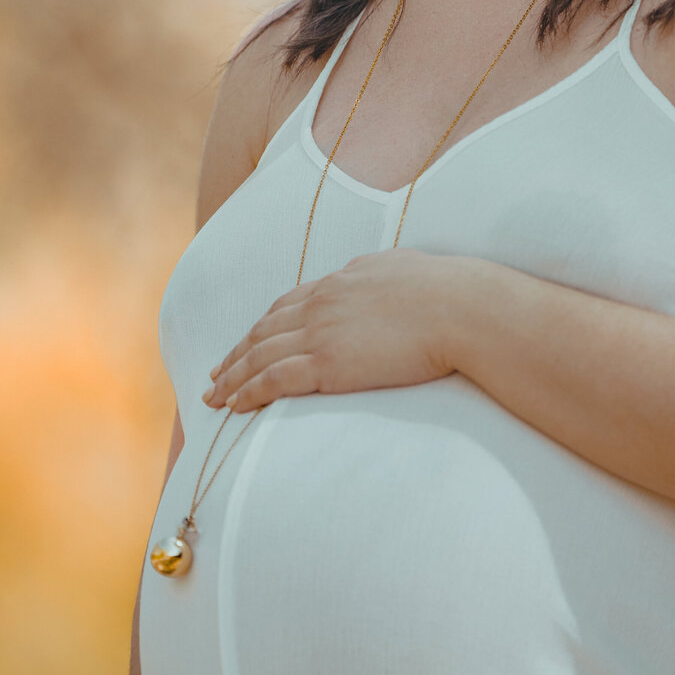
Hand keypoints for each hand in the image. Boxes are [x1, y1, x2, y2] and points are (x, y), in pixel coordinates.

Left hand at [203, 248, 469, 410]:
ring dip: (232, 378)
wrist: (459, 308)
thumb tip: (372, 274)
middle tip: (216, 375)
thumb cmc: (446, 291)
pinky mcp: (327, 364)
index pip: (286, 305)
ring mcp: (320, 333)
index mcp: (339, 281)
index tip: (245, 342)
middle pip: (263, 331)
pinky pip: (273, 380)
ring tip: (215, 397)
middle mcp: (321, 304)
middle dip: (235, 354)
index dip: (261, 327)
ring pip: (259, 356)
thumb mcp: (402, 269)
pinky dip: (249, 392)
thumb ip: (377, 275)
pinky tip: (236, 405)